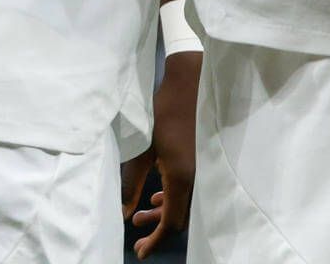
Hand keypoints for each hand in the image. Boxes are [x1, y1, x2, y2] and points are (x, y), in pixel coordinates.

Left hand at [122, 50, 199, 257]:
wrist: (193, 83)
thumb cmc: (163, 112)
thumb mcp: (142, 148)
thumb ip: (132, 181)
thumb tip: (122, 210)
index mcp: (183, 178)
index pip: (172, 222)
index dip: (155, 240)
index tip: (139, 252)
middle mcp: (201, 179)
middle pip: (180, 217)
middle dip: (157, 227)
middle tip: (136, 230)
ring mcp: (207, 171)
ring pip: (186, 204)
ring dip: (164, 211)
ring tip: (140, 214)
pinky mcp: (207, 162)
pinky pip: (192, 190)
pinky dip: (174, 197)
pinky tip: (158, 194)